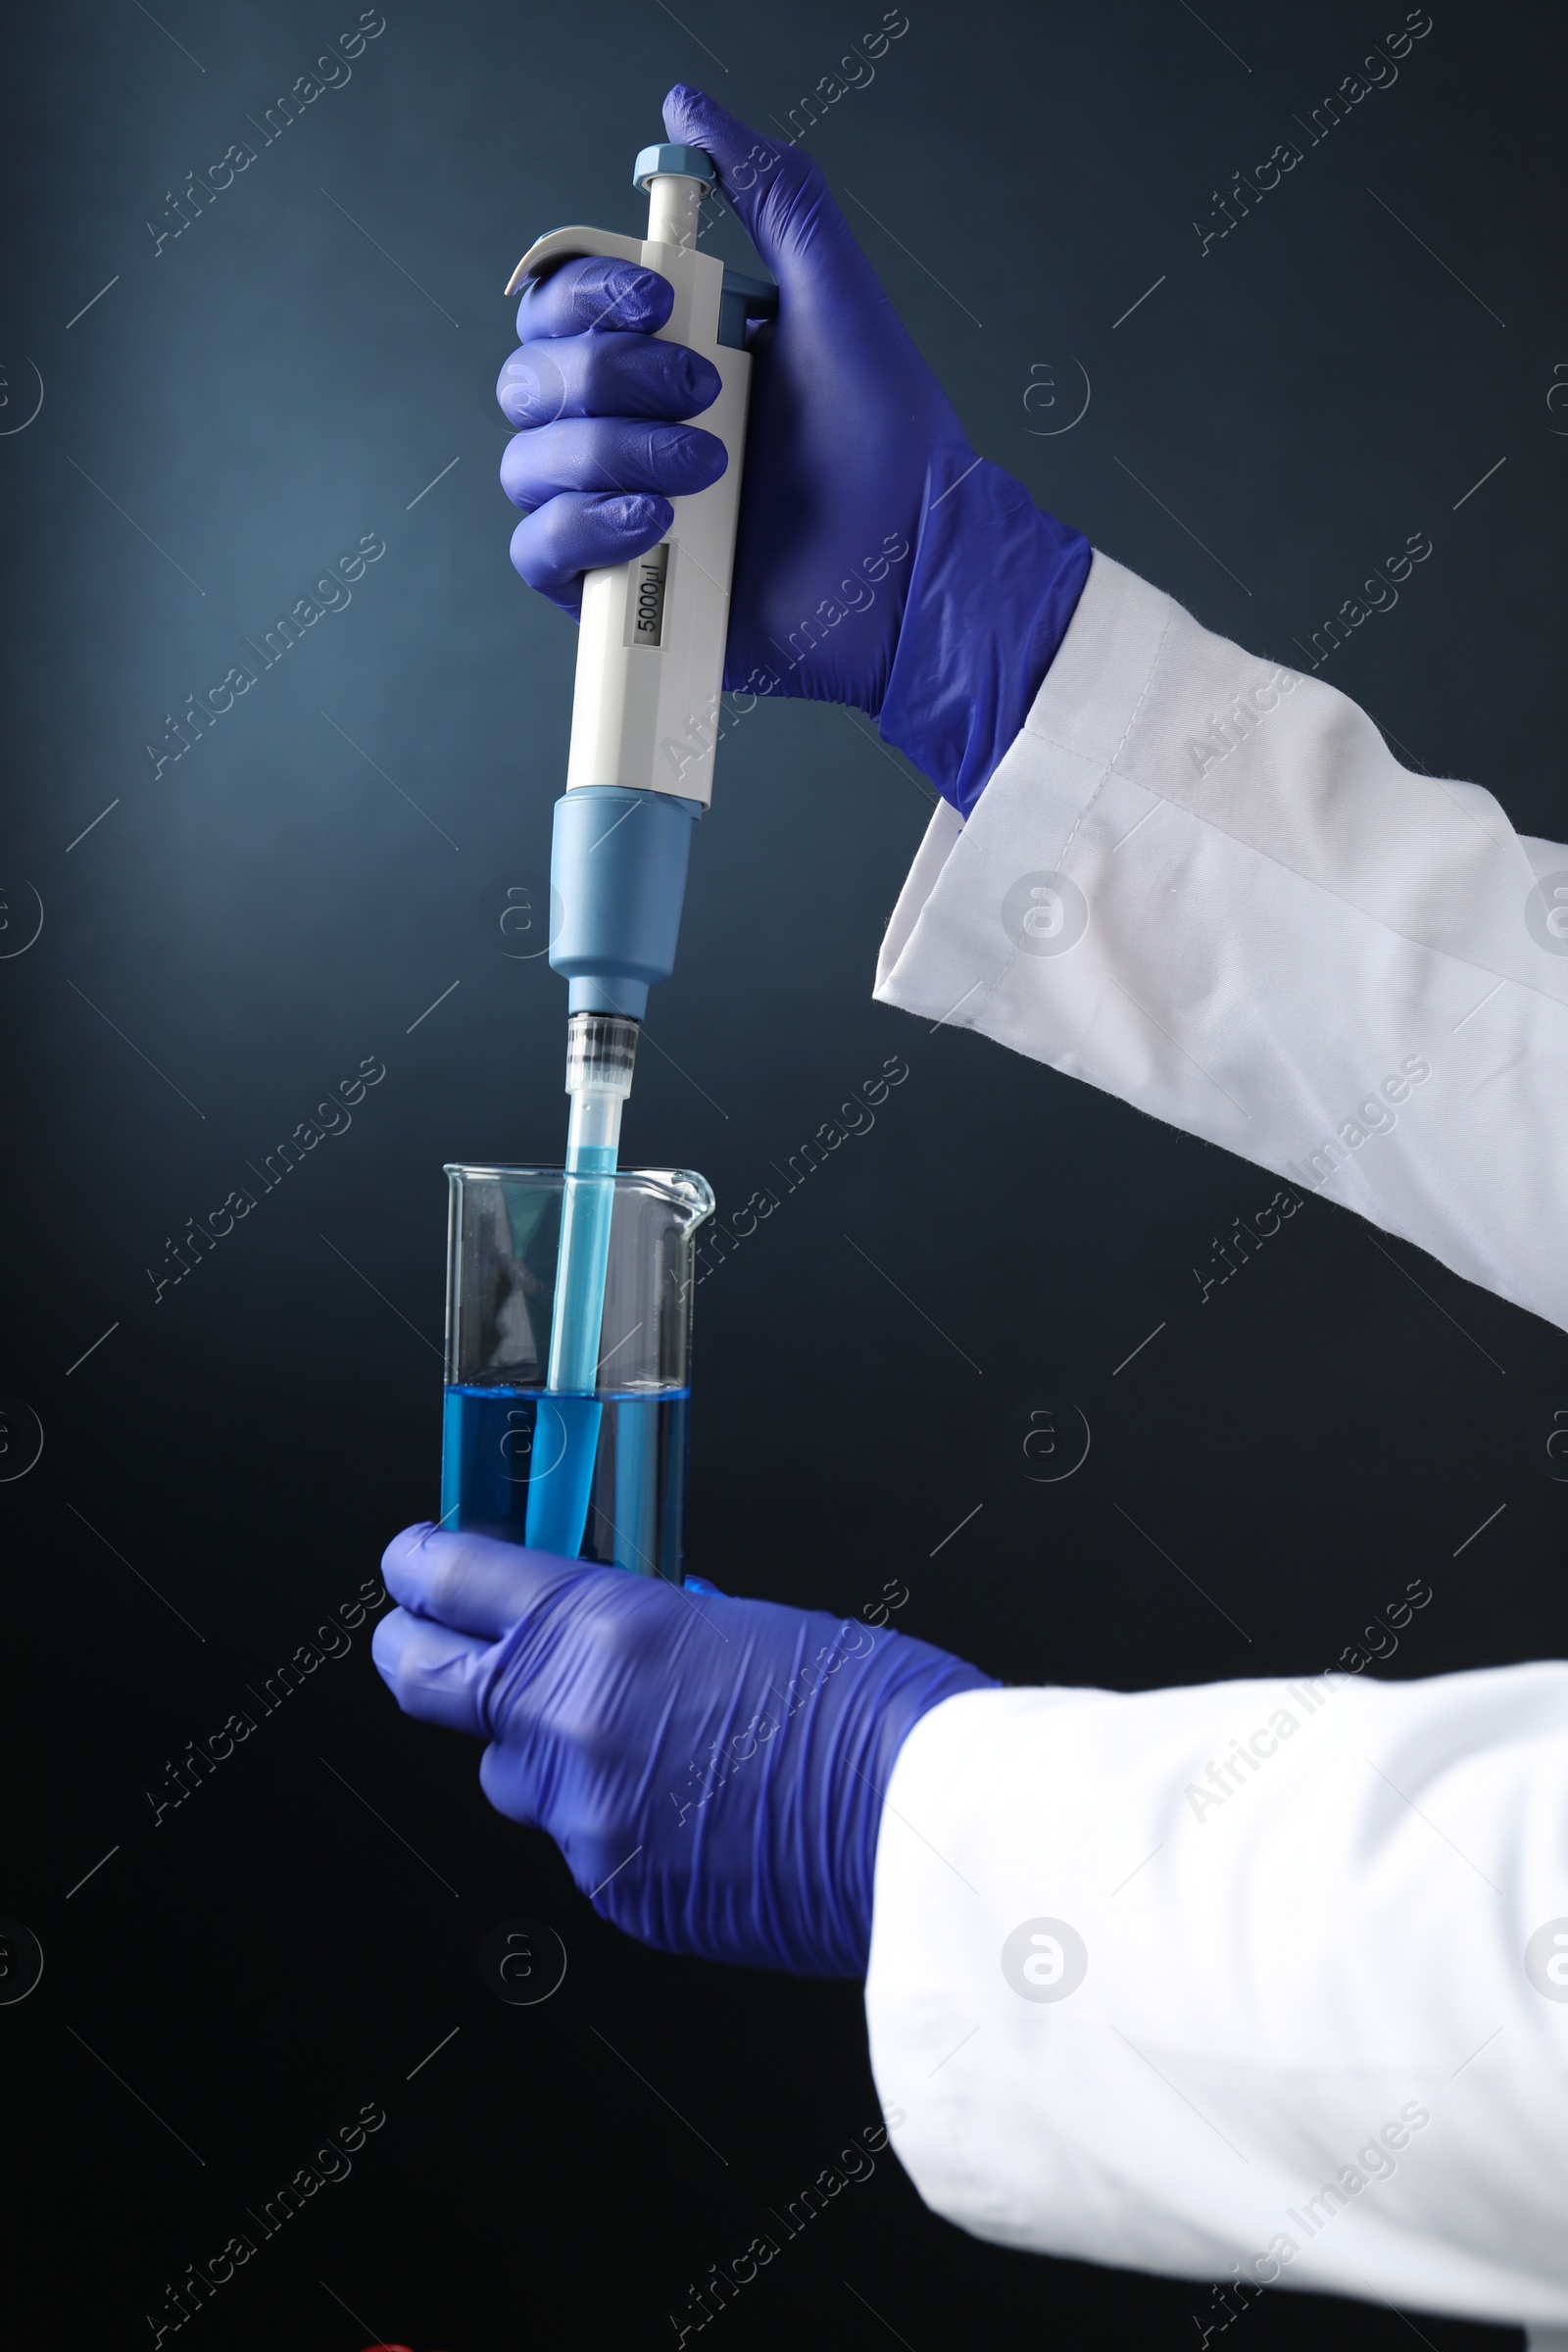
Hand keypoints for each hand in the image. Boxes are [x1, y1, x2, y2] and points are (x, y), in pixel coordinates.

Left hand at [372, 1525, 994, 1974]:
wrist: (927, 1833)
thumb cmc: (869, 1709)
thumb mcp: (743, 1623)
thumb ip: (649, 1627)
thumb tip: (618, 1621)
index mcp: (603, 1631)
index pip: (452, 1580)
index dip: (420, 1564)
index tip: (417, 1560)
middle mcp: (571, 1726)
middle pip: (423, 1683)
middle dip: (415, 1650)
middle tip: (426, 1633)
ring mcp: (586, 1821)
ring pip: (511, 1776)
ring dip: (540, 1749)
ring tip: (625, 1734)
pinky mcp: (619, 1893)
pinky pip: (583, 1844)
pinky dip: (613, 1819)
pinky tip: (688, 1805)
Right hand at [497, 86, 1089, 814]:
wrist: (913, 566)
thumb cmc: (888, 443)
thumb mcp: (836, 297)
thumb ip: (772, 193)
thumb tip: (691, 107)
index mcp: (661, 356)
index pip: (558, 306)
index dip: (587, 294)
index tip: (665, 300)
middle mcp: (626, 430)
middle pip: (529, 379)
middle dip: (609, 378)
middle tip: (709, 397)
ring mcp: (614, 512)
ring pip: (528, 461)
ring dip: (609, 454)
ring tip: (707, 474)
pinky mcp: (617, 591)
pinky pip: (537, 552)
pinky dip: (583, 529)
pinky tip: (658, 525)